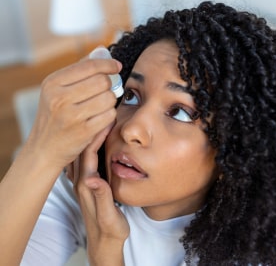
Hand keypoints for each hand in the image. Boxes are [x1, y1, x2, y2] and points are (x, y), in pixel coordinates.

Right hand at [25, 56, 120, 170]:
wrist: (45, 148)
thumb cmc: (55, 116)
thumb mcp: (57, 90)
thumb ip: (79, 70)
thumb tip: (102, 50)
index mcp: (53, 83)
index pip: (89, 66)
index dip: (108, 64)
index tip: (116, 66)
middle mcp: (59, 98)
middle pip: (102, 81)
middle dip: (108, 85)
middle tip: (105, 91)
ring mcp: (71, 116)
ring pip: (109, 98)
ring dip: (110, 101)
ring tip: (101, 105)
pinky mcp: (84, 132)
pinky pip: (110, 115)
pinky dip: (109, 115)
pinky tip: (101, 117)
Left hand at [69, 126, 128, 265]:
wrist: (104, 242)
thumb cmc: (110, 230)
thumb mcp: (108, 216)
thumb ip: (102, 197)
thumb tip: (93, 179)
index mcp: (87, 185)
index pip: (89, 153)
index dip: (97, 135)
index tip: (106, 119)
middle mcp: (82, 181)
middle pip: (83, 149)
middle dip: (92, 129)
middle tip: (101, 114)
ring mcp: (84, 182)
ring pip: (83, 153)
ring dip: (91, 136)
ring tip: (99, 122)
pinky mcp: (88, 184)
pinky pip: (87, 160)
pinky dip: (92, 147)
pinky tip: (97, 141)